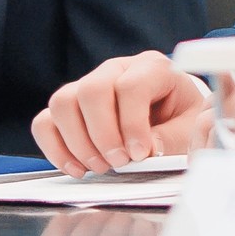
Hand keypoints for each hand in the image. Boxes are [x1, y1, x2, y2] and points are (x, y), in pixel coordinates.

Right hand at [32, 51, 209, 175]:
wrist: (173, 115)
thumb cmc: (181, 118)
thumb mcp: (189, 128)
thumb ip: (170, 139)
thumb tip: (145, 151)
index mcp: (152, 67)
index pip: (131, 86)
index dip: (132, 124)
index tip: (138, 154)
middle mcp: (116, 69)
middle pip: (92, 91)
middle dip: (102, 135)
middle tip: (118, 163)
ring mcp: (87, 84)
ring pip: (63, 103)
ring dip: (78, 142)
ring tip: (100, 166)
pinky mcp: (69, 106)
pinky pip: (45, 121)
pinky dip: (55, 148)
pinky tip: (77, 167)